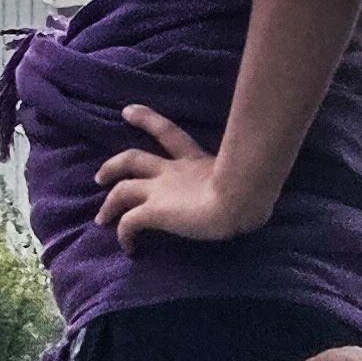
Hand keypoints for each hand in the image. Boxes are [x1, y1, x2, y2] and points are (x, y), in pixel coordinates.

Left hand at [94, 109, 264, 254]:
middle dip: (113, 166)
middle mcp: (171, 172)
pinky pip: (128, 224)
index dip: (146, 120)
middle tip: (99, 176)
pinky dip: (123, 236)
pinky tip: (129, 249)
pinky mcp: (153, 212)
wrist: (240, 198)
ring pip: (122, 191)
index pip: (167, 133)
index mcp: (194, 161)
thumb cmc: (252, 189)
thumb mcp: (249, 176)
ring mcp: (160, 191)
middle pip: (133, 159)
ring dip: (109, 204)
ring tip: (101, 218)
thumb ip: (247, 177)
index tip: (127, 112)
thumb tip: (262, 195)